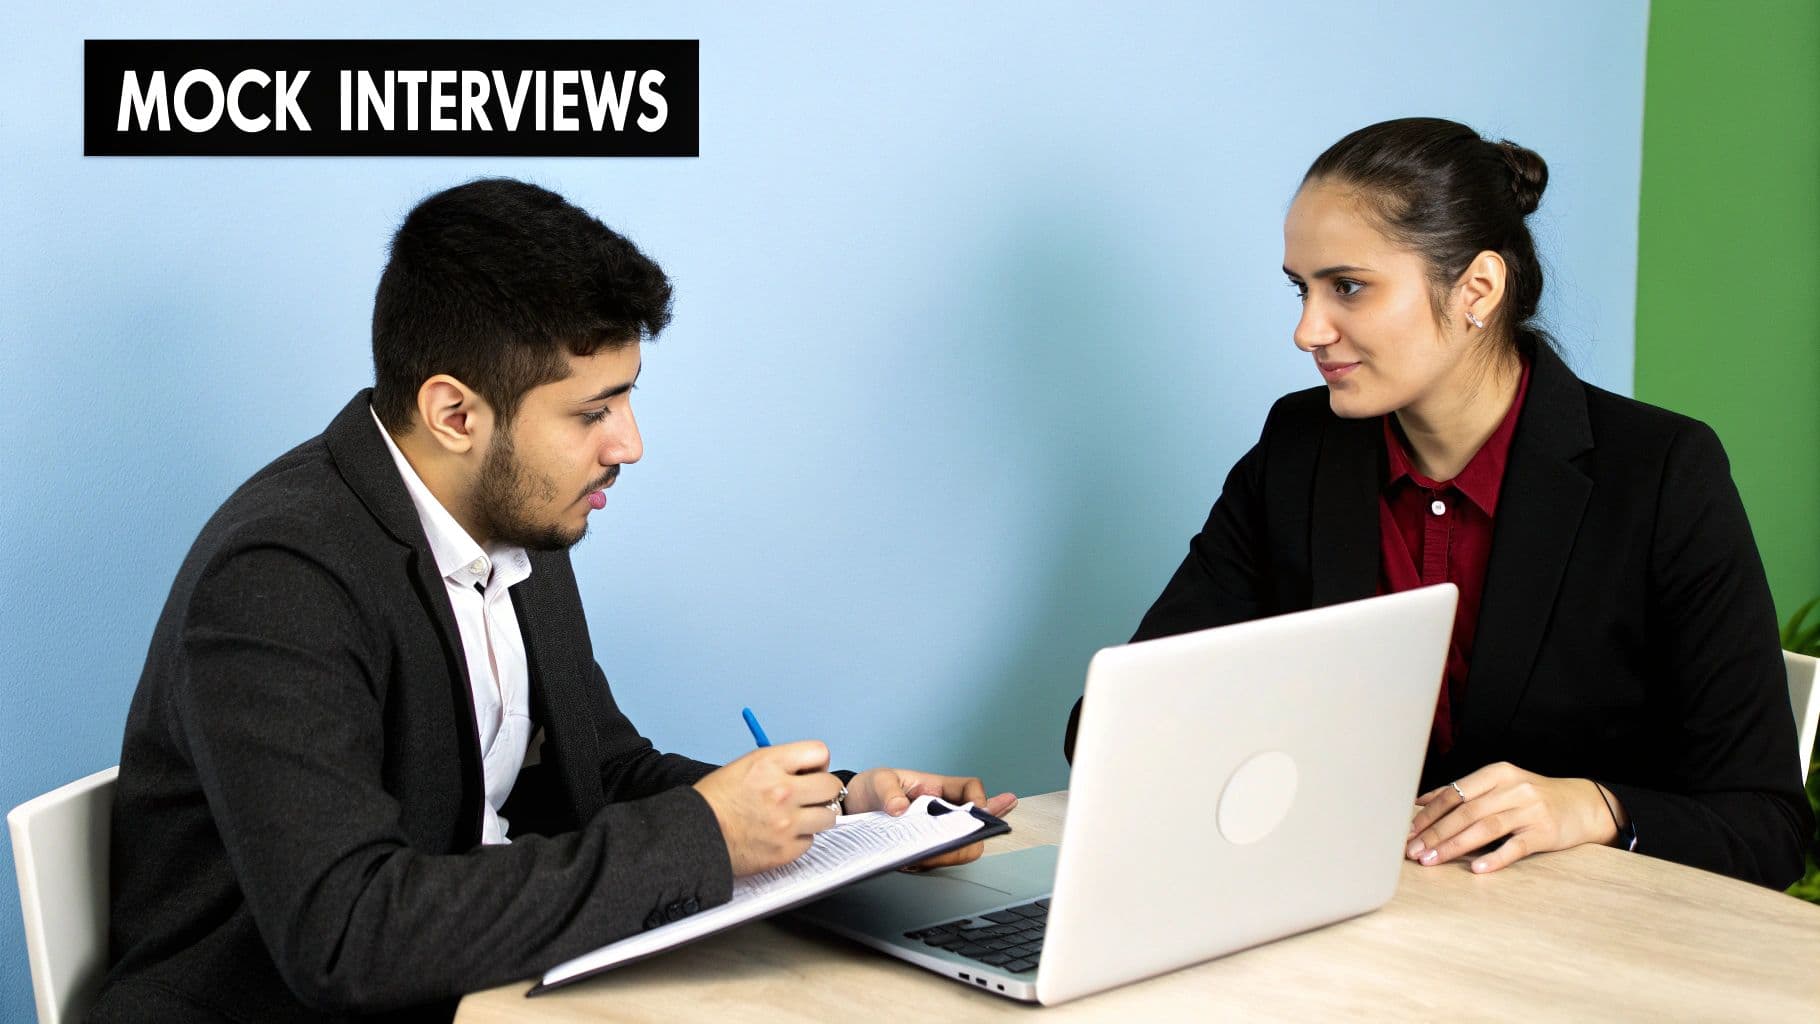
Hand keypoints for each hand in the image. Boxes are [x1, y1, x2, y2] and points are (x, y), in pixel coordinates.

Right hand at [692, 740, 844, 876]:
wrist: (694, 835)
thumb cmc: (716, 800)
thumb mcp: (746, 765)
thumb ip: (781, 764)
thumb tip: (810, 769)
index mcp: (770, 764)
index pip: (820, 752)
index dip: (817, 763)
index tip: (811, 771)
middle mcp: (783, 792)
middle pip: (831, 787)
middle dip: (822, 790)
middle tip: (809, 796)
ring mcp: (786, 823)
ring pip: (828, 816)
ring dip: (815, 816)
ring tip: (795, 817)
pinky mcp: (785, 850)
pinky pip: (810, 841)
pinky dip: (799, 839)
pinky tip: (781, 835)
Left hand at [844, 767, 1017, 869]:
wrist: (851, 809)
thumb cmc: (869, 789)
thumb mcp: (877, 782)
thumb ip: (889, 792)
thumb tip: (900, 808)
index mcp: (937, 787)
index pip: (971, 789)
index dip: (981, 801)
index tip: (976, 814)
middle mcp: (942, 810)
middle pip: (974, 825)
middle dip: (968, 837)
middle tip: (947, 846)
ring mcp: (936, 831)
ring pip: (961, 846)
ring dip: (948, 853)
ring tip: (921, 854)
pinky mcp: (926, 848)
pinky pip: (940, 859)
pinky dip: (932, 862)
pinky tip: (914, 861)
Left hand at [1405, 761, 1622, 873]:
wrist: (1583, 805)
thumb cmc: (1532, 797)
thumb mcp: (1500, 786)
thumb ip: (1464, 793)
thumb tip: (1420, 802)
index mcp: (1497, 774)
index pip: (1454, 793)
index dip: (1428, 813)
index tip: (1406, 830)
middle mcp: (1512, 789)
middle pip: (1465, 812)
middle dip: (1434, 833)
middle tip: (1412, 851)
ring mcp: (1530, 810)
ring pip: (1485, 828)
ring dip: (1454, 846)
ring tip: (1432, 860)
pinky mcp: (1545, 832)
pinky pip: (1515, 846)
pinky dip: (1495, 857)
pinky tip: (1476, 869)